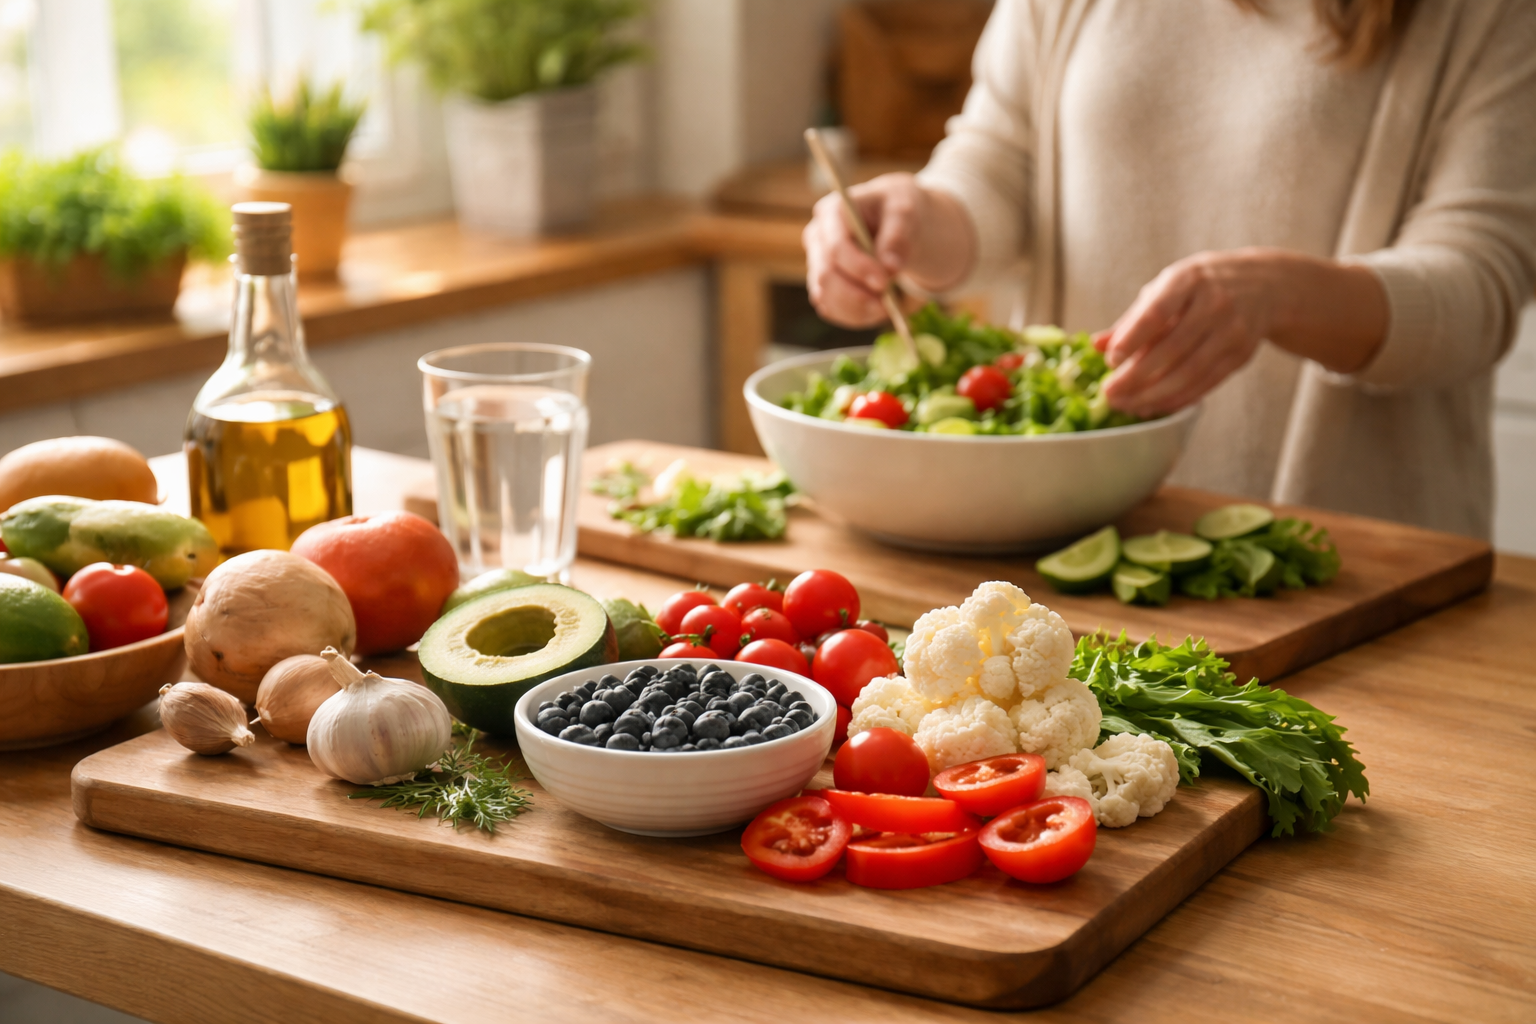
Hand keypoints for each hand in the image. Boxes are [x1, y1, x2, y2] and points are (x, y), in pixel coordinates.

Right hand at [803, 174, 974, 327]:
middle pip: (826, 276)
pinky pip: (832, 310)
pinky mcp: (823, 285)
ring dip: (857, 310)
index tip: (884, 282)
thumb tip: (890, 267)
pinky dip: (855, 316)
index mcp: (832, 213)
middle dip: (857, 295)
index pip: (836, 247)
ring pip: (826, 298)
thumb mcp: (906, 211)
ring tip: (887, 307)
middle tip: (887, 304)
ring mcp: (817, 264)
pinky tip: (877, 309)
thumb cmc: (898, 210)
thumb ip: (897, 235)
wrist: (897, 222)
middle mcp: (817, 238)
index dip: (858, 268)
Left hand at [1096, 251, 1274, 417]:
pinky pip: (1206, 383)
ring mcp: (1232, 331)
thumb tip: (1096, 345)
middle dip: (1137, 376)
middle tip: (1110, 394)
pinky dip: (1177, 399)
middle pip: (1172, 348)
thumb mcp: (1167, 288)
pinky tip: (1153, 406)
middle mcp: (1214, 303)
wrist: (1264, 285)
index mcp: (1189, 279)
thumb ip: (1132, 318)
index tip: (1110, 361)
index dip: (1132, 338)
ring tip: (1127, 405)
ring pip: (1190, 372)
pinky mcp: (1241, 355)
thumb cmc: (1200, 286)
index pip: (1157, 311)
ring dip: (1154, 395)